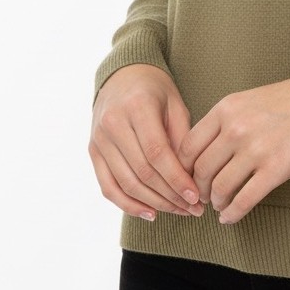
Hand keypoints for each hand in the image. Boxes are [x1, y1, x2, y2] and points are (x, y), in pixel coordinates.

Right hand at [89, 64, 205, 220]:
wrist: (122, 76)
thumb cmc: (155, 90)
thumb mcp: (175, 104)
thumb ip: (182, 137)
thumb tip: (191, 178)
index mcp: (137, 106)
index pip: (157, 153)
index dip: (177, 179)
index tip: (196, 196)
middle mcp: (113, 123)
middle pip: (142, 172)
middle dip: (170, 196)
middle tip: (193, 209)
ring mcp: (99, 139)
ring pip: (126, 184)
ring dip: (154, 204)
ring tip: (178, 211)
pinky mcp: (93, 151)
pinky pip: (108, 187)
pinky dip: (128, 205)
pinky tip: (150, 213)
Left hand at [177, 79, 289, 224]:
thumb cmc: (285, 101)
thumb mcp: (245, 100)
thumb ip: (222, 122)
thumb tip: (201, 153)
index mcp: (226, 109)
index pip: (188, 146)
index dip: (183, 168)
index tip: (188, 177)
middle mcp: (236, 129)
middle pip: (201, 170)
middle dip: (199, 189)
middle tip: (204, 195)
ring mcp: (255, 150)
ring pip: (220, 188)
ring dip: (216, 202)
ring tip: (220, 204)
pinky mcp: (275, 170)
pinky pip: (244, 201)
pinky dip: (232, 214)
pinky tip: (230, 217)